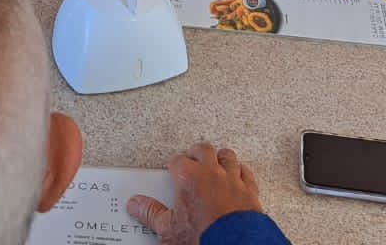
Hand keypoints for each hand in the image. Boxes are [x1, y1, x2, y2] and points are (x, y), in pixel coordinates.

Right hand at [127, 143, 263, 244]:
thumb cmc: (203, 237)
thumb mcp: (168, 229)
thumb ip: (151, 213)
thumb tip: (136, 205)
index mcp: (189, 178)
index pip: (177, 161)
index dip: (174, 166)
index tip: (172, 171)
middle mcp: (211, 173)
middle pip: (203, 150)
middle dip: (196, 153)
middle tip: (191, 159)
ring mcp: (232, 180)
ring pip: (227, 156)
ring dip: (220, 158)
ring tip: (214, 161)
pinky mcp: (249, 191)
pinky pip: (246, 173)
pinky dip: (240, 172)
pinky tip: (237, 174)